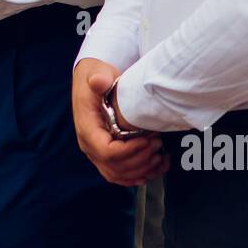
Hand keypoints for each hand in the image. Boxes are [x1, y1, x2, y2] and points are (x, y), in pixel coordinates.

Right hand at [71, 57, 167, 186]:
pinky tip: (153, 171)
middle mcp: (90, 145)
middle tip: (158, 145)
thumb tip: (99, 82)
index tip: (147, 140)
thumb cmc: (96, 76)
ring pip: (118, 174)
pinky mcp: (106, 155)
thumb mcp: (96, 72)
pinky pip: (119, 175)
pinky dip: (137, 176)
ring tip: (160, 156)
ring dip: (141, 170)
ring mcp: (97, 152)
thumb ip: (98, 78)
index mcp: (87, 128)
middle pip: (114, 167)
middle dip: (140, 160)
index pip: (106, 151)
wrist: (92, 80)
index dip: (129, 151)